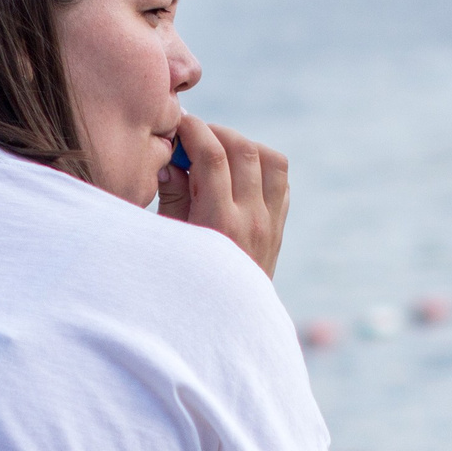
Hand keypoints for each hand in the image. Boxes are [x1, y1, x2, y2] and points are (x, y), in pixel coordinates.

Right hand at [157, 114, 288, 277]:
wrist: (226, 326)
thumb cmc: (184, 282)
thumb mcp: (170, 241)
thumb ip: (172, 196)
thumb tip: (172, 159)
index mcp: (219, 224)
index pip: (213, 156)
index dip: (195, 130)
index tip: (179, 124)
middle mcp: (251, 221)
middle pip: (245, 151)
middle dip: (217, 132)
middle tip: (195, 136)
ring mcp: (270, 225)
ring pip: (272, 161)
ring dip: (245, 146)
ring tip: (219, 152)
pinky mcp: (279, 229)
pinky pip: (281, 182)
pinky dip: (262, 167)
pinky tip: (237, 175)